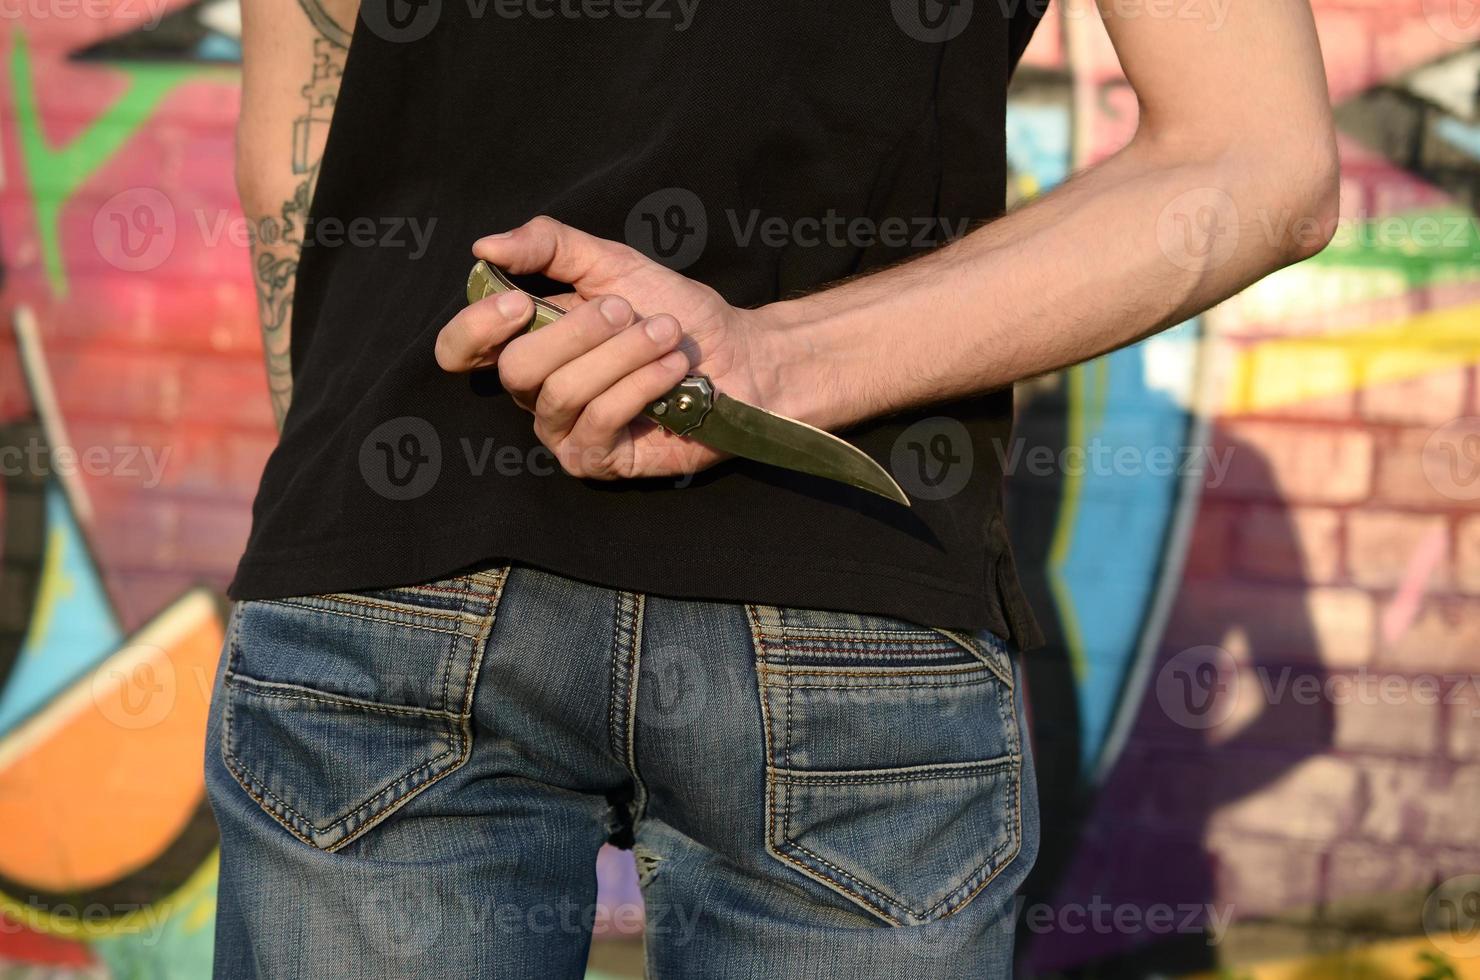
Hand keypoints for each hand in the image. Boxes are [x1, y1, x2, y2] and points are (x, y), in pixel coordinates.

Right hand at [435, 216, 790, 481]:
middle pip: (517, 369)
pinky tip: (673, 369)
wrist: (737, 355)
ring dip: (622, 355)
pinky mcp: (598, 461)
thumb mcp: (611, 263)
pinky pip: (600, 421)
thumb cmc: (671, 310)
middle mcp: (535, 392)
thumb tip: (485, 246)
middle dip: (577, 331)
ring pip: (562, 393)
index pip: (461, 350)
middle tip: (626, 310)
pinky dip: (639, 385)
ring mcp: (563, 431)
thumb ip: (548, 246)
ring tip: (666, 334)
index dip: (476, 329)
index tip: (520, 302)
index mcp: (527, 341)